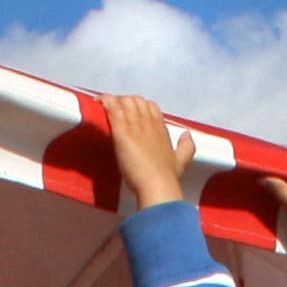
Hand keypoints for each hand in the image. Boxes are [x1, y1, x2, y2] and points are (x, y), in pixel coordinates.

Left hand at [106, 95, 195, 209]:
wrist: (158, 185)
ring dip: (113, 101)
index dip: (140, 106)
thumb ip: (186, 146)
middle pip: (136, 100)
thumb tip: (188, 135)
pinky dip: (105, 102)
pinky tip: (98, 103)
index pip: (150, 106)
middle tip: (114, 112)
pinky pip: (112, 108)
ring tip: (103, 107)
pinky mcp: (122, 131)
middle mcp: (148, 123)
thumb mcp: (181, 161)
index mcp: (161, 128)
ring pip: (124, 101)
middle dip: (125, 102)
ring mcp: (135, 125)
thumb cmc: (167, 178)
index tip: (131, 113)